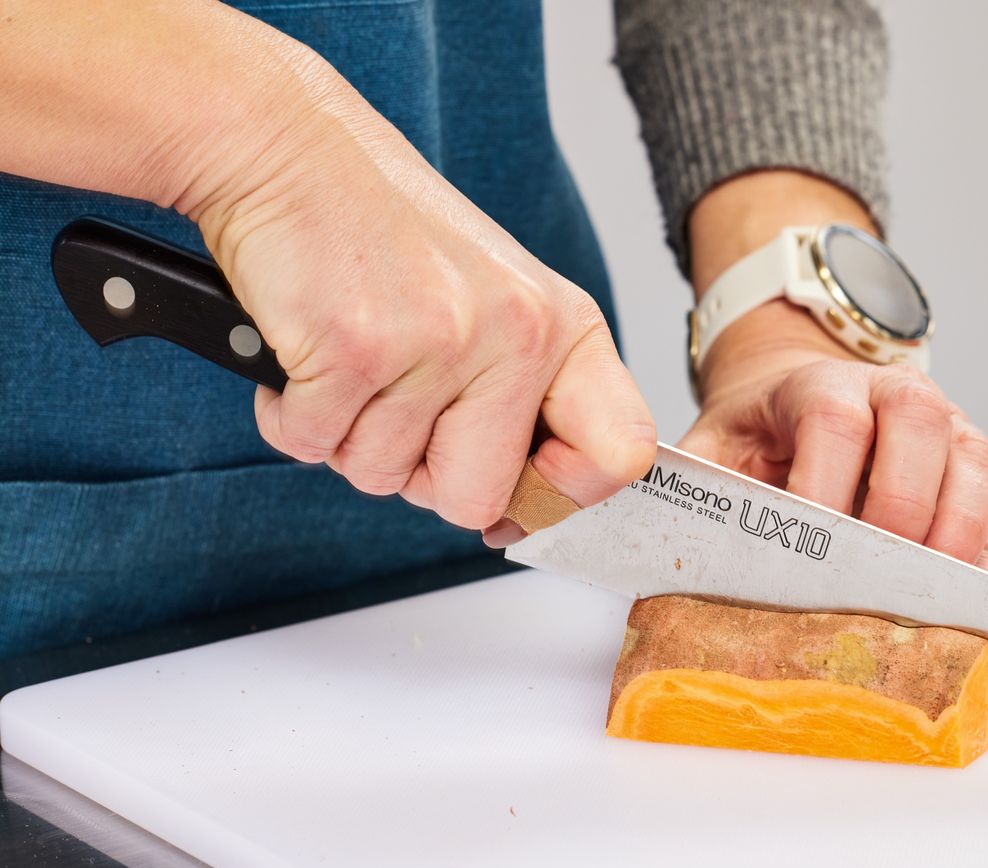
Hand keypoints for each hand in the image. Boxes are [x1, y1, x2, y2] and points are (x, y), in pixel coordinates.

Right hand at [189, 58, 654, 541]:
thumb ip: (524, 399)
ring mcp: (440, 341)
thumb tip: (519, 517)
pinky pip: (313, 446)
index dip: (562, 494)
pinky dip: (292, 415)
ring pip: (383, 477)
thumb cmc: (387, 237)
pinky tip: (307, 352)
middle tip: (395, 403)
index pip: (620, 455)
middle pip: (476, 500)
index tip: (516, 479)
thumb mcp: (498, 304)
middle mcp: (519, 334)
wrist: (288, 151)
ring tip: (349, 355)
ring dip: (347, 435)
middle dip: (419, 476)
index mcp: (565, 329)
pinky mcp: (355, 347)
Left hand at [679, 301, 987, 574]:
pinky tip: (963, 608)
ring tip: (928, 599)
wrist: (799, 395)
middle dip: (899, 507)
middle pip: (919, 428)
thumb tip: (664, 545)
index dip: (826, 483)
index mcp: (820, 385)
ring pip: (974, 462)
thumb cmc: (757, 435)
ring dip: (955, 533)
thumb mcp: (713, 449)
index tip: (809, 545)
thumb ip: (698, 488)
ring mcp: (944, 429)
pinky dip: (983, 561)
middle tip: (874, 578)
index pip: (834, 421)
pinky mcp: (970, 472)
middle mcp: (894, 395)